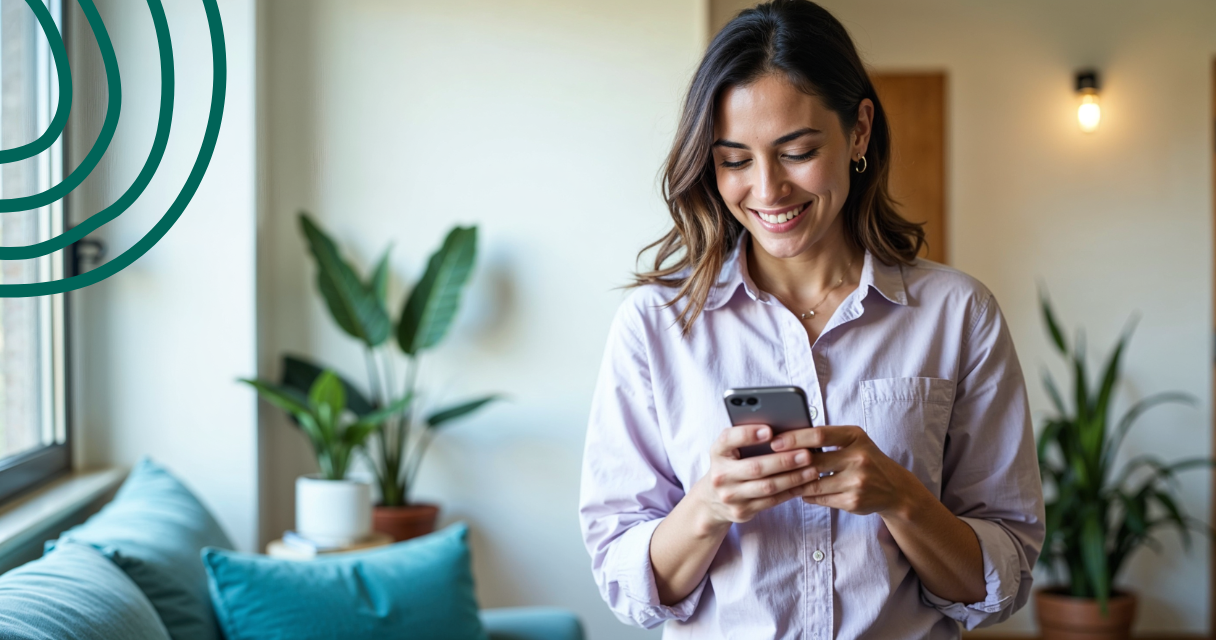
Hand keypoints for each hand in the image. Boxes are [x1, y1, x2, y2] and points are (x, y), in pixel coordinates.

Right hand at [692, 424, 818, 528]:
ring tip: (812, 470)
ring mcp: (730, 496)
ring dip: (793, 478)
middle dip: (784, 461)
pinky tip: (804, 484)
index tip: (769, 431)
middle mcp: (720, 475)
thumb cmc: (730, 466)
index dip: (748, 434)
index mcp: (717, 452)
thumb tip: (783, 428)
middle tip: (807, 454)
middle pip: (755, 467)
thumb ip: (747, 438)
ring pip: (767, 487)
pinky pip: (771, 501)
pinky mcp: (742, 511)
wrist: (712, 501)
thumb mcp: (729, 450)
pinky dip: (791, 492)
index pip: (729, 439)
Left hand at [771, 425, 921, 516]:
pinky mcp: (853, 501)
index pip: (820, 435)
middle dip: (788, 462)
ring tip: (780, 478)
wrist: (896, 489)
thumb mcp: (854, 441)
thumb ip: (828, 438)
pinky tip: (799, 491)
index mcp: (856, 437)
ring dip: (795, 482)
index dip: (794, 438)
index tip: (775, 442)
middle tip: (769, 463)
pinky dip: (807, 495)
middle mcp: (858, 458)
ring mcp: (856, 482)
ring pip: (813, 483)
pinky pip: (820, 498)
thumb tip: (790, 439)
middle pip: (814, 461)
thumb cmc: (867, 459)